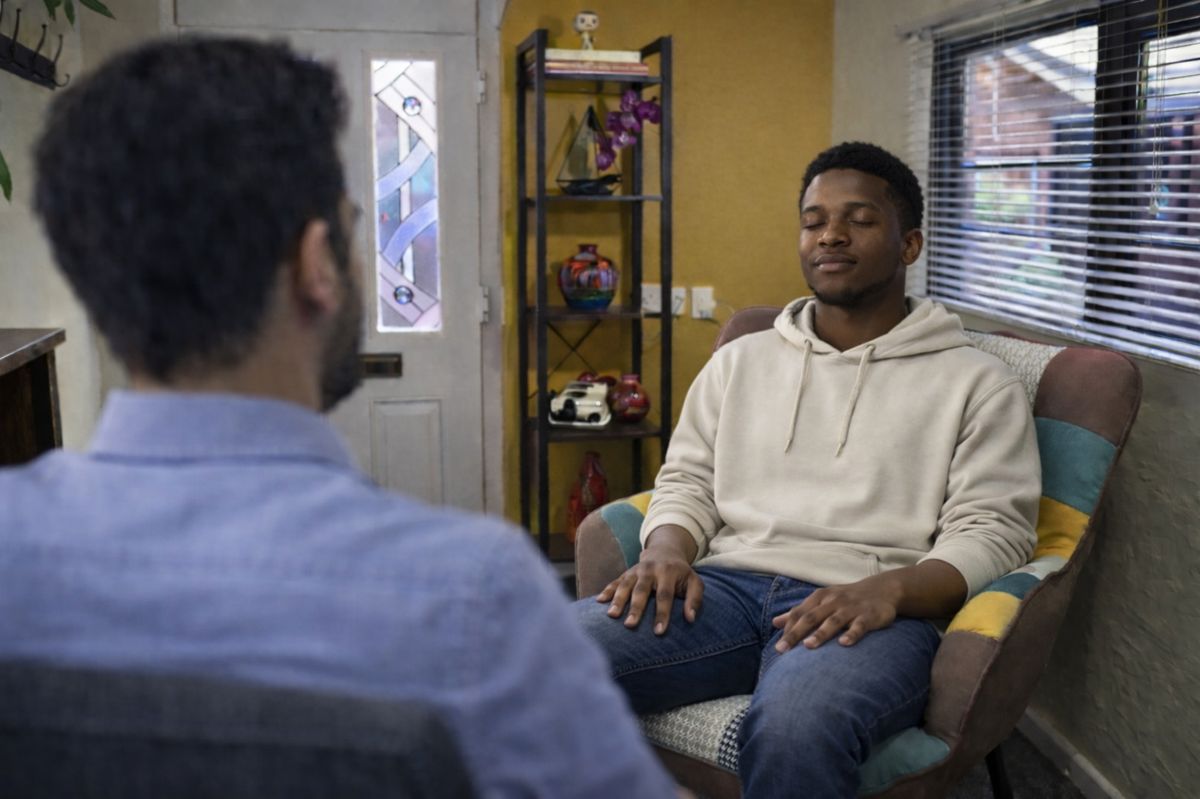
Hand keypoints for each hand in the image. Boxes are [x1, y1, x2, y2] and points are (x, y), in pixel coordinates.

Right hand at [596, 544, 702, 635]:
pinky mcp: (626, 573)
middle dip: (635, 608)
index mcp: (668, 572)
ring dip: (617, 600)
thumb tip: (690, 619)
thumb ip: (695, 599)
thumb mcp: (694, 582)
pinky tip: (599, 601)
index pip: (665, 595)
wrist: (665, 551)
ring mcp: (636, 570)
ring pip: (625, 585)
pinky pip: (615, 581)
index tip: (659, 632)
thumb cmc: (681, 573)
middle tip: (630, 625)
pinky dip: (606, 590)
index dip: (662, 614)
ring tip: (612, 616)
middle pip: (641, 590)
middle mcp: (650, 570)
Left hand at [771, 574, 901, 651]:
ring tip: (808, 646)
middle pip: (811, 617)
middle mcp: (833, 601)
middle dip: (795, 633)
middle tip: (782, 649)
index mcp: (820, 598)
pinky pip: (860, 625)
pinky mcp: (869, 615)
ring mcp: (851, 608)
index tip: (778, 647)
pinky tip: (844, 644)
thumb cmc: (845, 599)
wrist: (882, 589)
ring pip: (833, 621)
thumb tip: (775, 622)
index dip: (788, 629)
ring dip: (821, 633)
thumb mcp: (821, 601)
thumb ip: (800, 612)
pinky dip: (852, 634)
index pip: (799, 613)